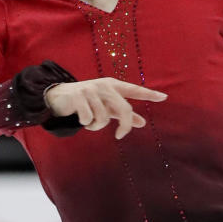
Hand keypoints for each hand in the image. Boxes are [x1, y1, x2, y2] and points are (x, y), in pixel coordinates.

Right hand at [44, 77, 167, 138]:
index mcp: (113, 86)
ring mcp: (91, 90)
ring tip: (90, 123)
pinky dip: (87, 124)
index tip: (164, 97)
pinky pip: (90, 118)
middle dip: (124, 125)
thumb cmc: (86, 102)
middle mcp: (104, 86)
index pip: (134, 90)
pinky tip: (81, 120)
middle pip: (124, 108)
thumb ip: (123, 113)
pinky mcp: (79, 96)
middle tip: (120, 135)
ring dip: (97, 126)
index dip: (149, 94)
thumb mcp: (106, 106)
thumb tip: (142, 122)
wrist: (58, 97)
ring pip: (105, 117)